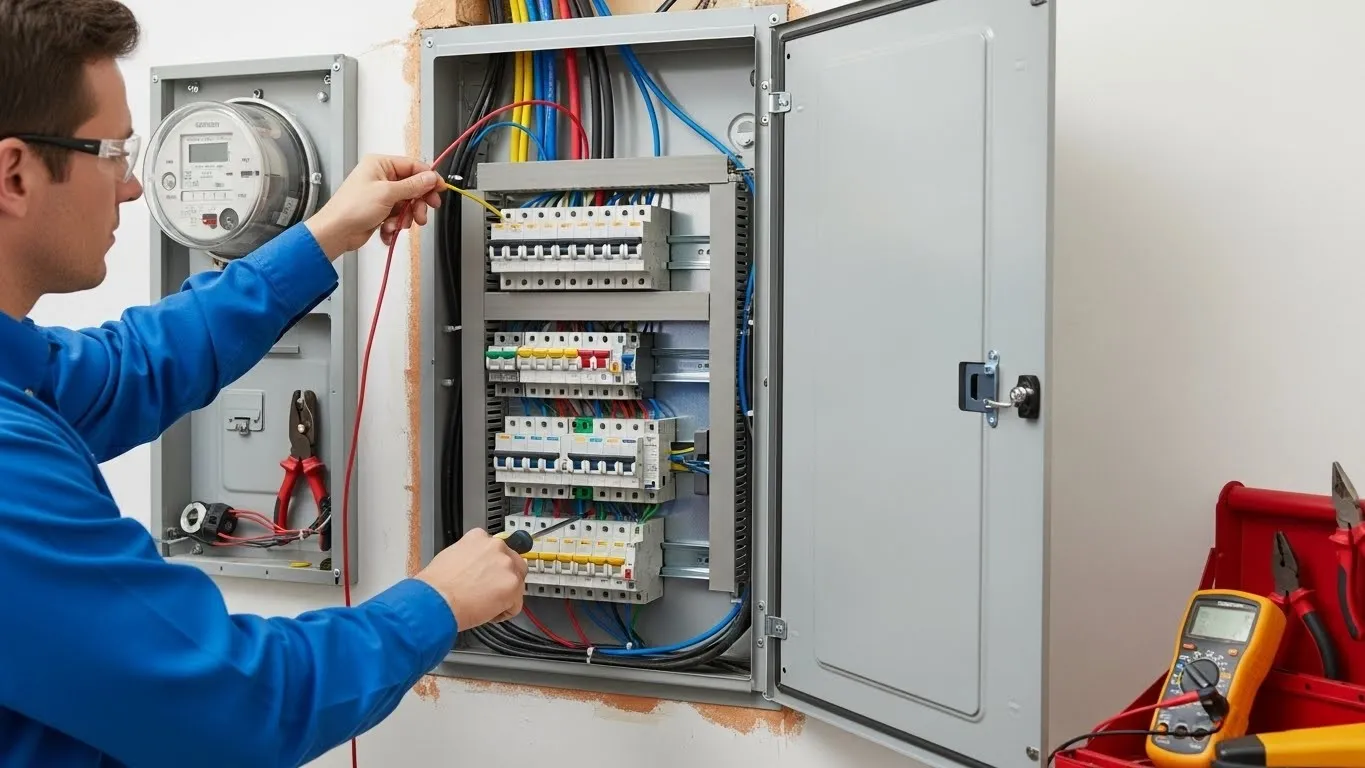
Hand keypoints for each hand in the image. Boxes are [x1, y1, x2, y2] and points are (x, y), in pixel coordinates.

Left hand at [304, 154, 444, 259]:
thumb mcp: (388, 193)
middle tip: (421, 214)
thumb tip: (430, 177)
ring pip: (407, 204)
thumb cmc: (352, 208)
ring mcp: (380, 194)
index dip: (428, 178)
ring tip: (399, 224)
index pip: (413, 166)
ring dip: (405, 217)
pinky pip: (398, 215)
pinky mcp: (380, 210)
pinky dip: (395, 224)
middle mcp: (381, 177)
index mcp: (380, 164)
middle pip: (412, 187)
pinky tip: (387, 229)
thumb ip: (413, 185)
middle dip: (417, 203)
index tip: (439, 189)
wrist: (336, 232)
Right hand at [416, 528, 527, 630]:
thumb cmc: (436, 585)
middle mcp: (496, 547)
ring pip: (516, 584)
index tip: (487, 575)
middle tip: (489, 591)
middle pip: (514, 563)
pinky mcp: (512, 585)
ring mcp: (506, 565)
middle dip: (504, 578)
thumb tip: (476, 567)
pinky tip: (486, 613)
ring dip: (504, 596)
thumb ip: (470, 557)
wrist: (436, 600)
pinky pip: (515, 605)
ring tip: (484, 603)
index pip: (496, 550)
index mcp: (479, 537)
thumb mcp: (450, 556)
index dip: (491, 567)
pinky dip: (503, 613)